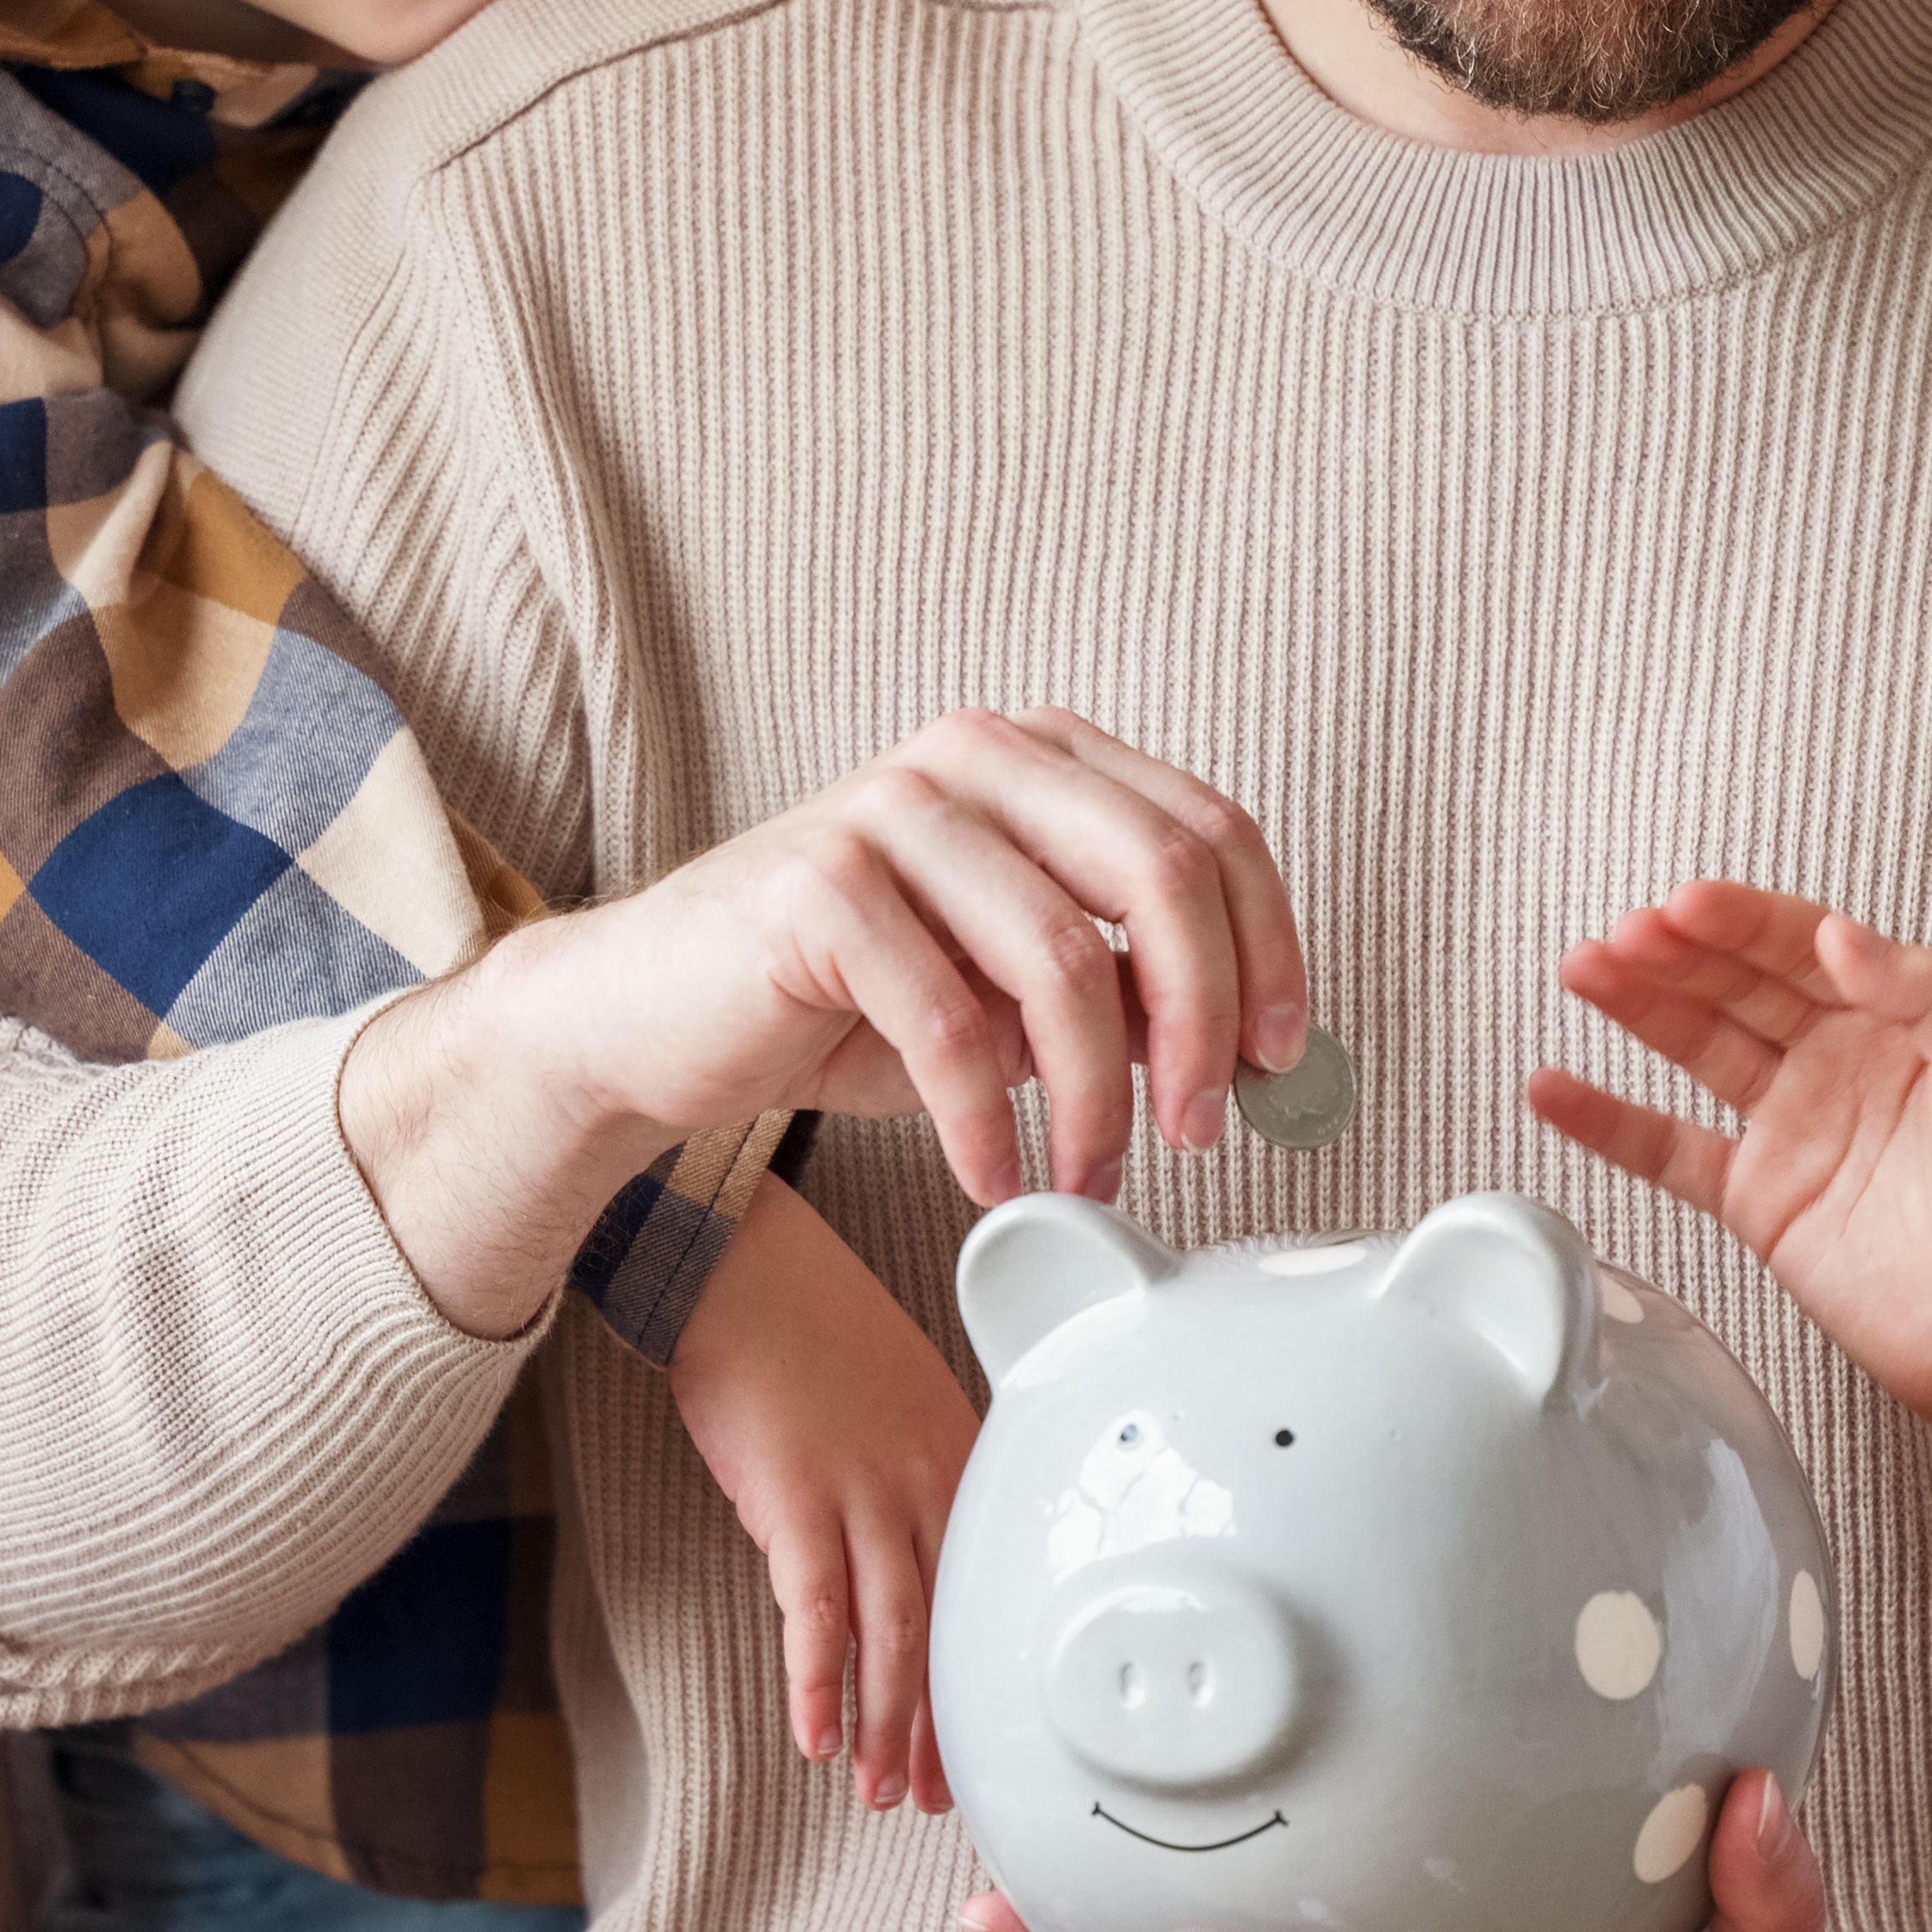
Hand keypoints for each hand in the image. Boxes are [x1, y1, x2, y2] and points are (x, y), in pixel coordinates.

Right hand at [475, 707, 1305, 1205]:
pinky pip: (948, 1024)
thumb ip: (1122, 995)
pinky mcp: (816, 885)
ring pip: (1064, 960)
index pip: (1212, 831)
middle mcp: (975, 753)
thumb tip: (1247, 1058)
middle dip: (1204, 1023)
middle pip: (1163, 873)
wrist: (652, 1015)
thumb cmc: (846, 1003)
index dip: (1269, 952)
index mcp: (1042, 756)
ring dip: (1097, 1098)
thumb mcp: (1013, 997)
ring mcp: (892, 807)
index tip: (1279, 1063)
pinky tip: (992, 1178)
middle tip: (1199, 1130)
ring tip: (1087, 1174)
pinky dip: (986, 1125)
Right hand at [664, 1182, 977, 1810]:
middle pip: (944, 1630)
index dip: (971, 1685)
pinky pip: (815, 1610)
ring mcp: (864, 1490)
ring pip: (891, 1635)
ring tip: (877, 1792)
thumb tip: (887, 1557)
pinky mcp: (795, 1496)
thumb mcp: (893, 1396)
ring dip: (884, 1725)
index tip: (968, 1748)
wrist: (738, 1260)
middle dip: (937, 1728)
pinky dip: (816, 1681)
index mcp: (962, 1458)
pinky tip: (816, 1736)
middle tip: (929, 1800)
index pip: (977, 1597)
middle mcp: (928, 1481)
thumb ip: (908, 1477)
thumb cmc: (805, 1324)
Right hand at [1531, 883, 1931, 1439]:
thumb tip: (1844, 935)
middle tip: (1625, 935)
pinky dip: (1608, 1121)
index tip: (1690, 905)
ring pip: (1696, 1045)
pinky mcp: (1757, 1200)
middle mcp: (1838, 1061)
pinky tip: (1555, 1087)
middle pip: (1739, 984)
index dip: (1744, 921)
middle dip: (1678, 952)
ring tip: (1583, 969)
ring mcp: (1792, 1128)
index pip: (1805, 945)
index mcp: (1901, 1018)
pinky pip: (1667, 1150)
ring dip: (1636, 1004)